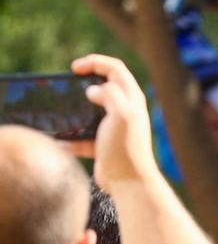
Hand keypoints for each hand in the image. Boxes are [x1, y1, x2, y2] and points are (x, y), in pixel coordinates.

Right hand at [70, 55, 157, 188]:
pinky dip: (70, 138)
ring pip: (90, 111)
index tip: (74, 67)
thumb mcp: (121, 115)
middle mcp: (125, 109)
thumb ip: (110, 95)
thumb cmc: (126, 146)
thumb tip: (93, 90)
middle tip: (67, 82)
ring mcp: (113, 126)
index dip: (95, 62)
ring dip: (74, 110)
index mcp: (131, 98)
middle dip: (84, 82)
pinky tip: (59, 141)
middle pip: (103, 86)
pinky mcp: (103, 143)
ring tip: (60, 110)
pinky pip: (82, 136)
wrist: (128, 181)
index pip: (115, 69)